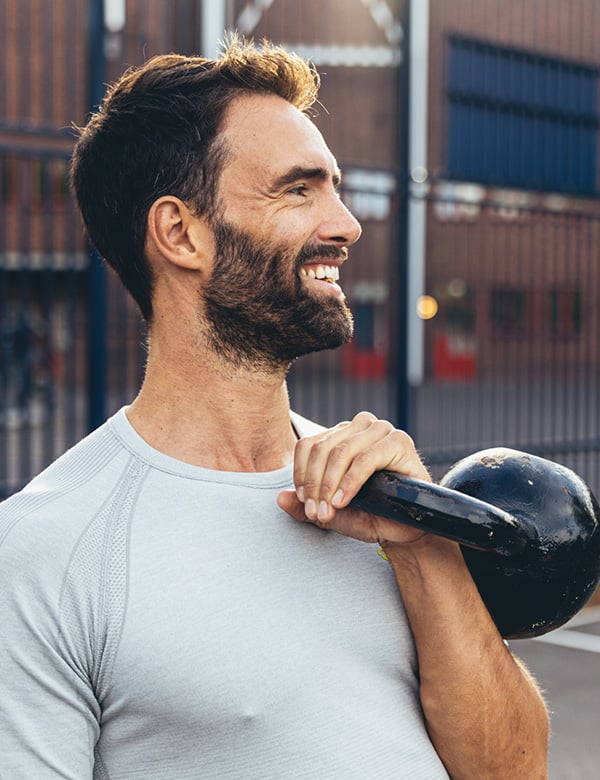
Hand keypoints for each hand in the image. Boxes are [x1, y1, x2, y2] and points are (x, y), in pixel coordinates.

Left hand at [277, 411, 431, 544]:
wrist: (407, 528)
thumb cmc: (371, 515)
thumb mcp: (332, 513)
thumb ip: (306, 506)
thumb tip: (280, 499)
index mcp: (341, 435)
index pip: (308, 445)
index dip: (301, 474)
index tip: (304, 502)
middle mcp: (359, 426)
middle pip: (321, 449)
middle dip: (315, 484)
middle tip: (316, 512)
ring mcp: (380, 430)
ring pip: (340, 452)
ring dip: (330, 484)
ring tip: (329, 509)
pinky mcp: (398, 441)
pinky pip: (365, 459)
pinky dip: (350, 482)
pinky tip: (344, 500)